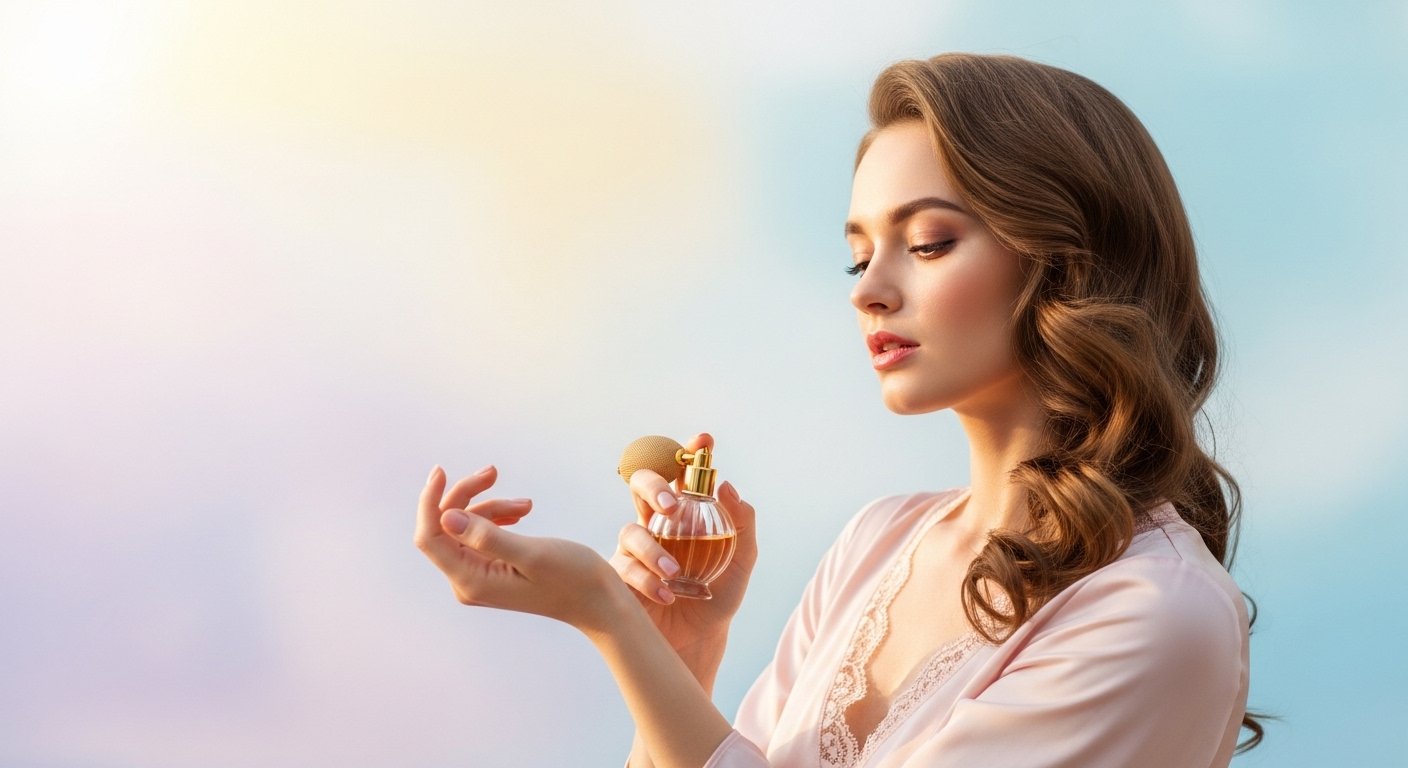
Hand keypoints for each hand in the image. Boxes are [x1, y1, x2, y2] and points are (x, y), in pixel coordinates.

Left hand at [414, 464, 629, 634]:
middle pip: (446, 526)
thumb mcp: (531, 554)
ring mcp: (479, 576)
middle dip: (467, 495)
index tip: (442, 470)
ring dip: (491, 505)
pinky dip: (498, 516)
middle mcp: (468, 581)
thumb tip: (446, 517)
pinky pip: (480, 534)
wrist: (598, 600)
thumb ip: (487, 537)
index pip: (430, 538)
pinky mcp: (492, 569)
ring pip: (465, 526)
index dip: (430, 501)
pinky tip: (521, 513)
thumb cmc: (573, 579)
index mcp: (472, 581)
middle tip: (495, 472)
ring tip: (526, 505)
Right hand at [609, 433, 757, 654]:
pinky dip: (648, 580)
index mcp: (684, 513)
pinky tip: (667, 594)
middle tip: (672, 504)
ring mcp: (634, 548)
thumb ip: (742, 524)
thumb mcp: (742, 560)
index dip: (687, 452)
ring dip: (653, 550)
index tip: (703, 440)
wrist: (699, 641)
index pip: (682, 474)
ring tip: (675, 572)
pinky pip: (625, 568)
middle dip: (654, 486)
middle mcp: (656, 523)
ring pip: (631, 531)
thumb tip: (727, 486)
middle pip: (642, 485)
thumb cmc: (718, 597)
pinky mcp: (619, 575)